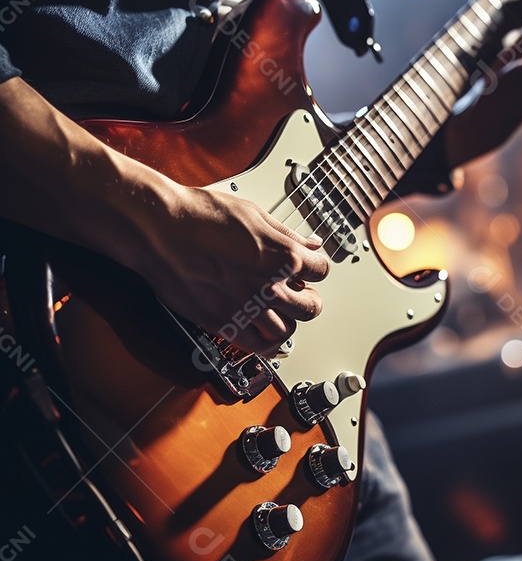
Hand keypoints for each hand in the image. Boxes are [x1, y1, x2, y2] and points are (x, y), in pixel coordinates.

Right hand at [131, 185, 329, 356]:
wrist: (160, 228)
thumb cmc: (199, 214)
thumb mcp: (253, 213)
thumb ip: (286, 234)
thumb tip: (309, 244)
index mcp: (283, 255)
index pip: (321, 271)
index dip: (314, 270)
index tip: (306, 271)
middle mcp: (271, 284)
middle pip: (310, 307)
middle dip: (306, 300)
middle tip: (296, 296)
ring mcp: (248, 307)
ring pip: (287, 331)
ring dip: (285, 322)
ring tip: (275, 313)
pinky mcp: (223, 323)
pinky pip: (257, 346)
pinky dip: (263, 343)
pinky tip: (258, 332)